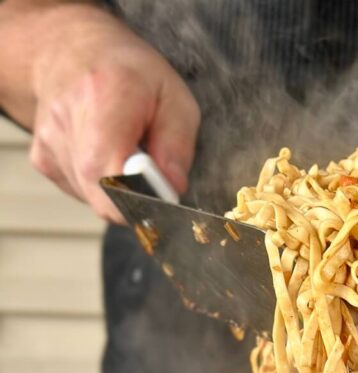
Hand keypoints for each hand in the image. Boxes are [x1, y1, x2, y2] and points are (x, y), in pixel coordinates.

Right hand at [15, 3, 199, 220]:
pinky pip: (82, 192)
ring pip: (95, 198)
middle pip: (102, 195)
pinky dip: (100, 185)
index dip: (139, 199)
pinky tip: (102, 153)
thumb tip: (172, 188)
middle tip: (150, 176)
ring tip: (123, 151)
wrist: (71, 49)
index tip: (160, 196)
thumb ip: (177, 144)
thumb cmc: (130, 73)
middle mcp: (67, 118)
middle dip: (134, 200)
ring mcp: (49, 140)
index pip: (112, 174)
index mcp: (105, 95)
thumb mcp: (174, 96)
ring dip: (118, 189)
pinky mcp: (42, 159)